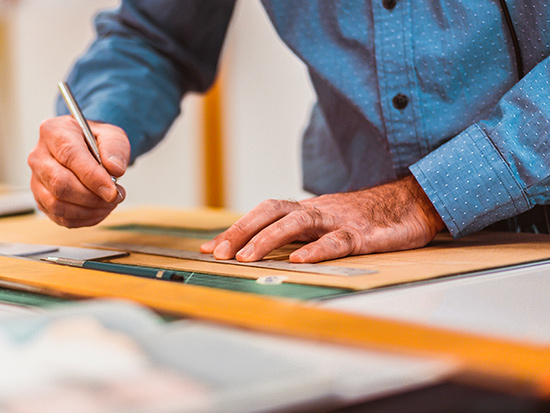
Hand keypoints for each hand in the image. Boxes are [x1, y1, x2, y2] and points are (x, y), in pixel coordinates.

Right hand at [28, 116, 129, 227]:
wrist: (88, 149)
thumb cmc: (97, 142)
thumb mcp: (112, 135)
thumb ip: (115, 148)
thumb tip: (115, 169)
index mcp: (55, 132)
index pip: (70, 155)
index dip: (93, 177)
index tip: (112, 191)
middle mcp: (39, 156)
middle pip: (59, 183)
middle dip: (92, 197)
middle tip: (116, 197)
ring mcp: (37, 179)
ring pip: (57, 204)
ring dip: (90, 210)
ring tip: (109, 203)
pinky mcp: (42, 199)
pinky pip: (60, 217)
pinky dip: (84, 219)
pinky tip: (99, 210)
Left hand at [201, 176, 444, 262]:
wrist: (412, 201)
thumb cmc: (368, 216)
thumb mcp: (330, 222)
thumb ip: (304, 232)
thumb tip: (271, 247)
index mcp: (308, 210)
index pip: (264, 213)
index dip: (237, 228)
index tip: (210, 247)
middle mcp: (318, 211)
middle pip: (271, 212)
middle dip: (241, 231)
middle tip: (218, 253)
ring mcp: (340, 220)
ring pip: (298, 223)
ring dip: (268, 239)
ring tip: (247, 258)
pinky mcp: (364, 233)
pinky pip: (338, 241)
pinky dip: (317, 250)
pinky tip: (300, 260)